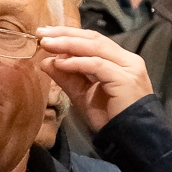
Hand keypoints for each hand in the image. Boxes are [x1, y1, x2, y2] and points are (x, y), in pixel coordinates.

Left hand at [36, 27, 152, 133]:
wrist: (131, 139)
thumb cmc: (110, 118)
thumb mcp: (82, 95)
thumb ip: (67, 77)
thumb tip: (46, 61)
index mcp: (120, 60)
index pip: (93, 40)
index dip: (69, 34)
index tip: (45, 34)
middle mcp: (127, 60)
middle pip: (93, 38)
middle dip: (65, 34)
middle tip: (41, 33)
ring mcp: (129, 68)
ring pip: (95, 47)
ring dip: (68, 44)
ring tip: (46, 44)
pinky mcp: (125, 79)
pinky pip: (98, 65)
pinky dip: (77, 63)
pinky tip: (60, 63)